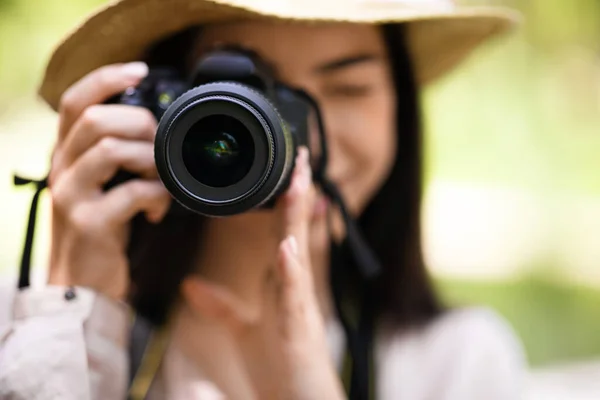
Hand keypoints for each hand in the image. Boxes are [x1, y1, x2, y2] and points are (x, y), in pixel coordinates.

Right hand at [47, 62, 171, 300]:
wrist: (82, 286)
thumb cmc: (100, 231)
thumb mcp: (101, 186)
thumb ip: (116, 158)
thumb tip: (155, 132)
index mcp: (66, 155)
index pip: (74, 101)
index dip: (105, 79)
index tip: (139, 71)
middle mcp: (62, 169)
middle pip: (96, 119)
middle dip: (140, 124)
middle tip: (159, 147)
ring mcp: (71, 195)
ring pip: (111, 149)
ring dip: (150, 160)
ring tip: (161, 180)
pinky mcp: (89, 222)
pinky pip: (132, 191)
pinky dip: (156, 195)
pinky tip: (158, 209)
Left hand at [182, 148, 345, 399]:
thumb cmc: (279, 366)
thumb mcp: (243, 329)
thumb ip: (220, 304)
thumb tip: (190, 283)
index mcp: (283, 285)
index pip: (284, 232)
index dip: (285, 200)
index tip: (288, 167)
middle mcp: (295, 289)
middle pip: (295, 231)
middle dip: (297, 192)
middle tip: (300, 154)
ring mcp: (300, 306)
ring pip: (299, 253)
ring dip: (298, 218)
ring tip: (297, 181)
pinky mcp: (299, 329)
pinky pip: (294, 295)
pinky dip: (291, 270)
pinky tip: (286, 248)